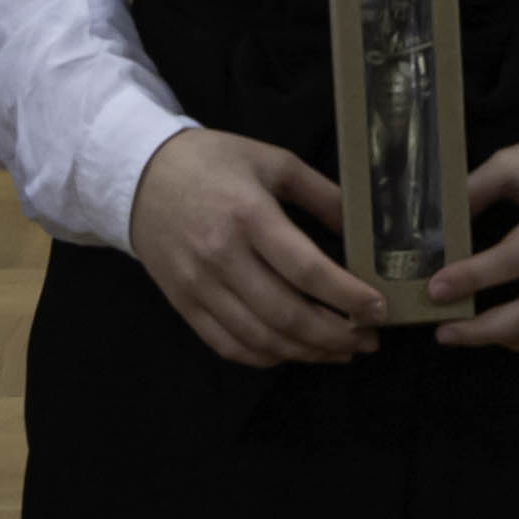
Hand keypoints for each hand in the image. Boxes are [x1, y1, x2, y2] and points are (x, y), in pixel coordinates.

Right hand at [125, 127, 382, 365]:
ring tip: (341, 351)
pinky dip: (266, 357)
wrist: (139, 175)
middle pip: (286, 314)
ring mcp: (198, 285)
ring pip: (260, 337)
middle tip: (369, 340)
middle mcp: (221, 256)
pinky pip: (228, 345)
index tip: (379, 309)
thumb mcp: (274, 161)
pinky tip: (295, 352)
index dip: (347, 296)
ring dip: (307, 352)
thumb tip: (362, 232)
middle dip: (336, 335)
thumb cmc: (213, 162)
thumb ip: (322, 195)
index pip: (306, 270)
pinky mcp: (183, 303)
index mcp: (249, 215)